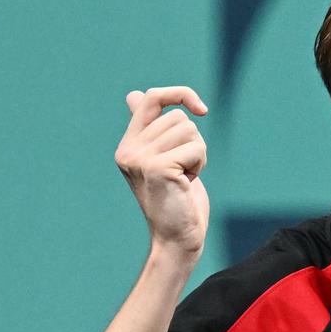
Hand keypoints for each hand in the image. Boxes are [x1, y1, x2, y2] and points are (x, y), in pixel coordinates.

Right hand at [115, 87, 209, 256]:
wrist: (176, 237)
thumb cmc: (176, 199)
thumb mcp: (162, 159)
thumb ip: (150, 130)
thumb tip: (134, 95)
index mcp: (128, 145)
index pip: (150, 98)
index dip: (179, 94)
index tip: (201, 109)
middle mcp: (129, 149)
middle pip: (178, 117)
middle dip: (192, 142)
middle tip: (183, 170)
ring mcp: (140, 158)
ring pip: (189, 130)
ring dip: (197, 154)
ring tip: (184, 177)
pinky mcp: (157, 167)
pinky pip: (195, 148)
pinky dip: (199, 164)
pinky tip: (187, 183)